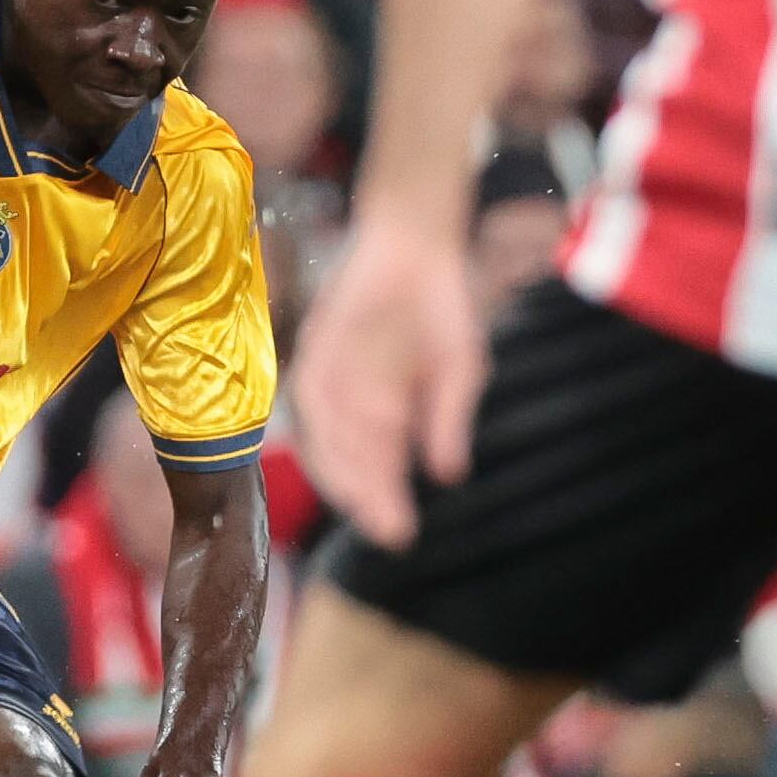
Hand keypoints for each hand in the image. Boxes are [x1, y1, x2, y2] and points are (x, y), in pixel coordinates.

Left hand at [294, 200, 485, 546]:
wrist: (419, 242)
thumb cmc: (441, 310)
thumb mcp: (460, 369)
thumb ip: (448, 419)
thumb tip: (450, 474)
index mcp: (377, 415)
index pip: (369, 471)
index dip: (380, 504)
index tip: (399, 533)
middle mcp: (344, 401)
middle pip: (345, 461)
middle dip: (367, 495)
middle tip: (387, 524)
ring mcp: (327, 374)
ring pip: (332, 433)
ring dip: (355, 463)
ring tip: (379, 489)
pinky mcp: (316, 344)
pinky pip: (318, 389)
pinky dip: (339, 415)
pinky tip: (368, 433)